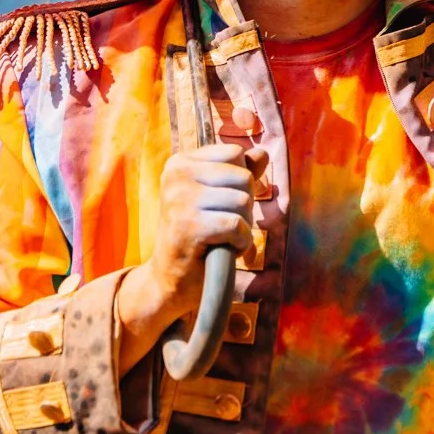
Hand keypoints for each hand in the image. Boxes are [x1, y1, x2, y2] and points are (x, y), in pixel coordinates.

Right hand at [130, 143, 264, 322]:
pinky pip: (236, 225)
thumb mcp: (218, 197)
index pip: (235, 153)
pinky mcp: (187, 226)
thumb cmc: (198, 235)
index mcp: (180, 162)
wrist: (171, 280)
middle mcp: (176, 175)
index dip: (243, 180)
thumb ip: (239, 173)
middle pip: (243, 177)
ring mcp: (179, 200)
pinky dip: (240, 242)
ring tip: (224, 238)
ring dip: (243, 226)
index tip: (229, 202)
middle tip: (227, 225)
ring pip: (242, 201)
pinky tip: (226, 249)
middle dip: (245, 205)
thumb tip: (263, 154)